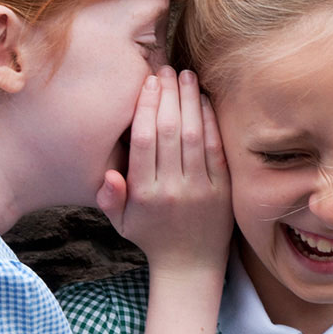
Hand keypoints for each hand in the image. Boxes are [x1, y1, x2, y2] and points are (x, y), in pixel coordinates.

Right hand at [96, 66, 231, 273]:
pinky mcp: (223, 189)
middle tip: (164, 68)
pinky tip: (203, 100)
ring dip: (189, 101)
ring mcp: (201, 189)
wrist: (190, 265)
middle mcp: (173, 189)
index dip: (145, 107)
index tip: (146, 83)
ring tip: (185, 75)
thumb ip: (110, 197)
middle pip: (170, 132)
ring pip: (195, 135)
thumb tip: (108, 174)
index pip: (144, 141)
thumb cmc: (151, 236)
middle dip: (167, 95)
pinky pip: (216, 148)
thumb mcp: (121, 222)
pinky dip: (211, 121)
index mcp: (145, 194)